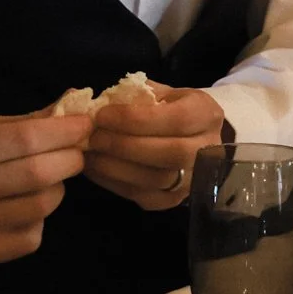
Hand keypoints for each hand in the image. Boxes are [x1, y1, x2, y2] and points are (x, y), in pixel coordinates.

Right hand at [0, 111, 90, 268]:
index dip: (64, 131)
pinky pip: (33, 236)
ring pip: (43, 206)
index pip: (26, 139)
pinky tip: (22, 209)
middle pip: (41, 174)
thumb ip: (24, 123)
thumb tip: (74, 102)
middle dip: (70, 159)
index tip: (84, 124)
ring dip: (56, 189)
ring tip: (45, 181)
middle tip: (75, 153)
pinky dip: (38, 219)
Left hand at [85, 85, 225, 211]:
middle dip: (125, 145)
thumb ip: (131, 94)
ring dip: (117, 168)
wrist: (191, 139)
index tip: (103, 115)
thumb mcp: (158, 93)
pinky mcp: (175, 200)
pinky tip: (96, 169)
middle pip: (170, 153)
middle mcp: (207, 150)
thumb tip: (84, 99)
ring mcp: (194, 180)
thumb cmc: (169, 110)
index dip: (136, 119)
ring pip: (157, 179)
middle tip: (94, 137)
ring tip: (91, 154)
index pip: (177, 119)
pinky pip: (145, 196)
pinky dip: (115, 183)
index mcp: (207, 115)